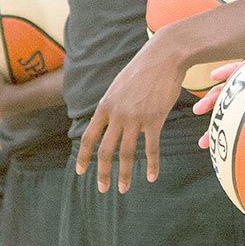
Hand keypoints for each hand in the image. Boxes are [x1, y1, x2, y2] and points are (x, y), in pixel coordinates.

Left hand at [75, 33, 186, 193]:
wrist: (164, 56)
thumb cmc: (143, 69)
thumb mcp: (119, 85)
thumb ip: (112, 104)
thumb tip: (107, 118)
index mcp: (106, 105)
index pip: (89, 136)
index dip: (84, 157)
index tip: (81, 172)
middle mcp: (117, 114)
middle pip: (105, 150)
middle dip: (102, 173)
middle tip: (102, 189)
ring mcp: (135, 117)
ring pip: (126, 153)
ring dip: (125, 175)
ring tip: (124, 189)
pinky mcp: (154, 119)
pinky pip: (151, 148)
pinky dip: (152, 165)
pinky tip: (152, 176)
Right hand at [195, 31, 244, 146]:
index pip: (238, 70)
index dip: (226, 71)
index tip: (214, 76)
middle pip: (226, 95)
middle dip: (211, 102)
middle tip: (198, 111)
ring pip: (229, 118)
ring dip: (215, 129)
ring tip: (205, 142)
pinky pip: (244, 134)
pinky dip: (234, 144)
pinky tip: (228, 156)